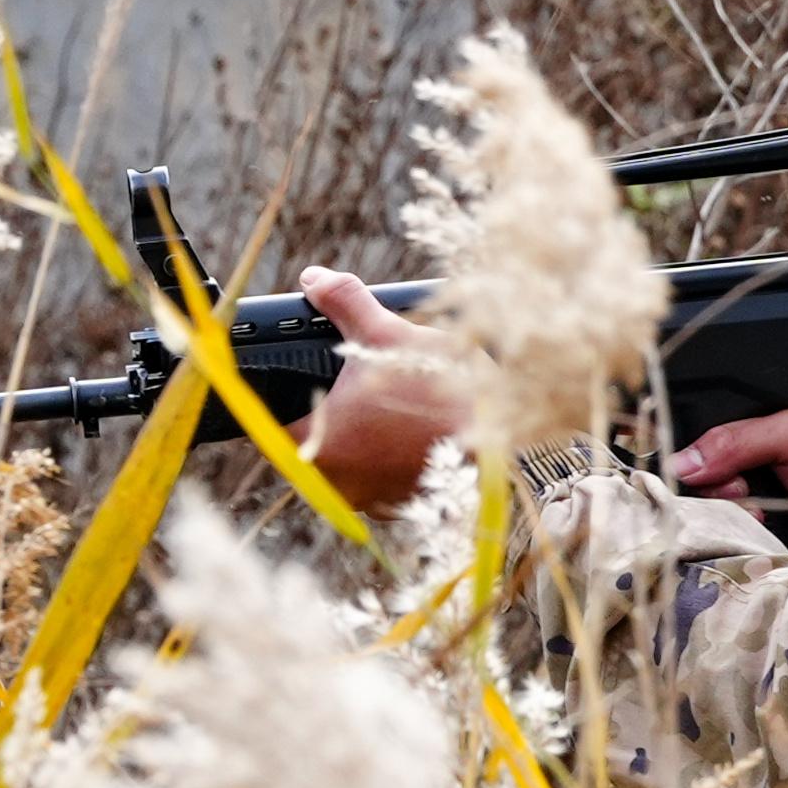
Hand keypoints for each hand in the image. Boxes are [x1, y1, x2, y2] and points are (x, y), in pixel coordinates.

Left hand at [291, 272, 470, 507]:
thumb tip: (313, 279)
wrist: (508, 431)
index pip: (279, 419)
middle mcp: (337, 483)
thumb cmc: (443, 389)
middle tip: (363, 392)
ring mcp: (371, 501)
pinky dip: (393, 462)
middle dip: (334, 416)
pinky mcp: (403, 509)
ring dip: (364, 442)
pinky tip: (414, 438)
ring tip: (394, 414)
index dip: (296, 395)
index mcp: (316, 444)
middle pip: (315, 442)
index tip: (318, 381)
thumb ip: (344, 304)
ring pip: (350, 465)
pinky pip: (382, 483)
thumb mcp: (389, 336)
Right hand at [669, 405, 787, 555]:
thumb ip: (739, 437)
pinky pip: (724, 557)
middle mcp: (733, 478)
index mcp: (738, 440)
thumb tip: (683, 463)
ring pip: (702, 526)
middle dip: (711, 494)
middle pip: (687, 493)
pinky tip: (764, 537)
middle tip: (746, 491)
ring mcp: (742, 517)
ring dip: (726, 522)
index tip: (725, 472)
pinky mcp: (754, 552)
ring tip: (764, 515)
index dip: (692, 465)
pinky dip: (737, 548)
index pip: (685, 454)